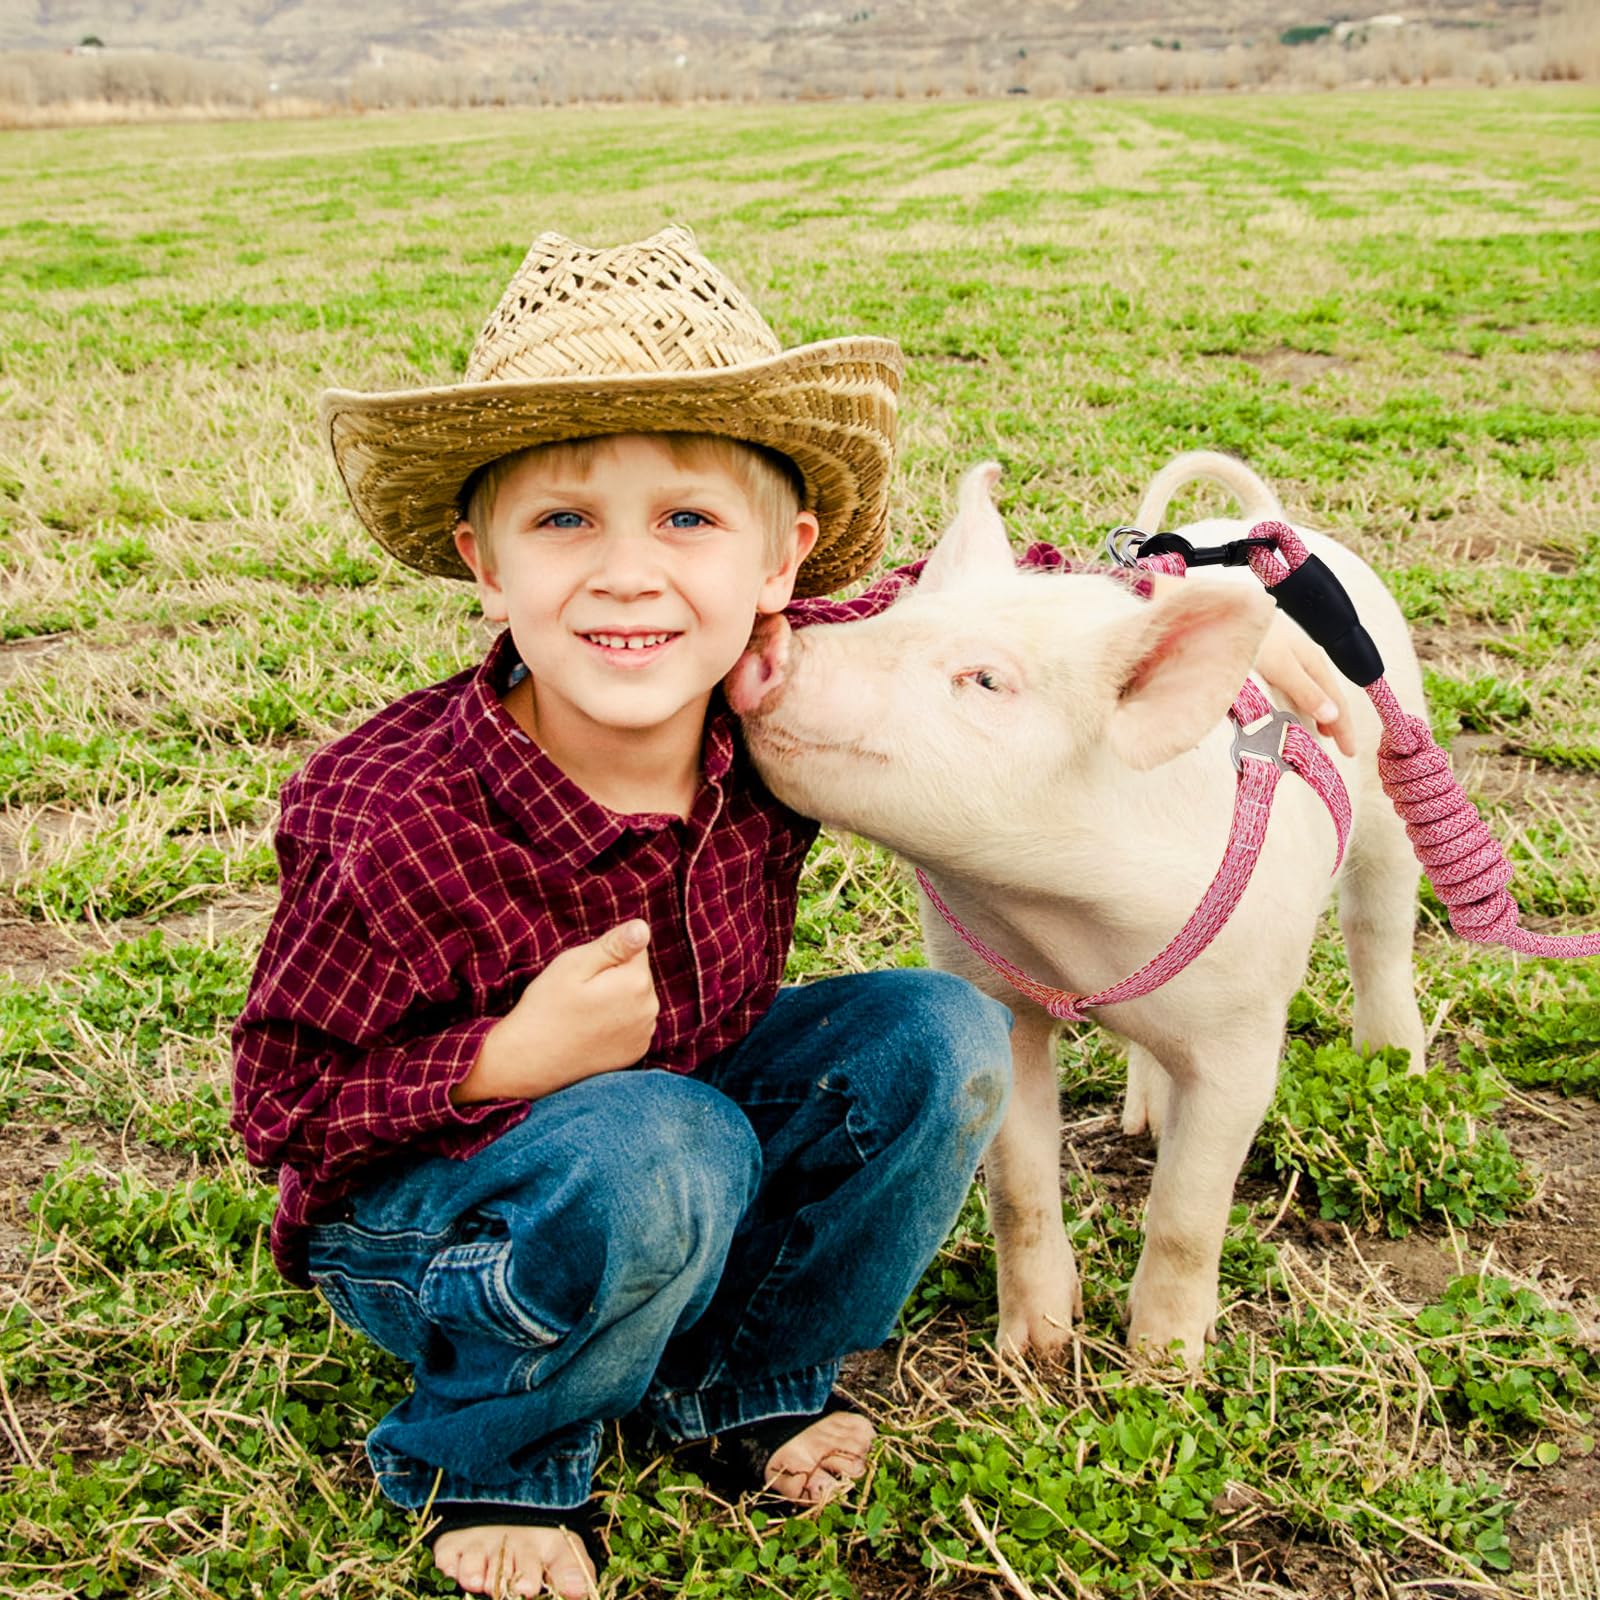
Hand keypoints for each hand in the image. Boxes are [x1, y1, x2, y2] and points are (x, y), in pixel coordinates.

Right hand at [450, 921, 658, 1103]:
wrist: (529, 1062)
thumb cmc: (547, 1007)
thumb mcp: (573, 965)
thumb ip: (613, 945)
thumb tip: (643, 928)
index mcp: (636, 981)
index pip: (635, 946)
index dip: (606, 954)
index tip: (583, 973)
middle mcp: (650, 1008)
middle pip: (637, 973)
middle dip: (613, 975)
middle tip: (579, 993)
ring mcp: (645, 1033)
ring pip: (635, 998)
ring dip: (616, 999)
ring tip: (582, 1013)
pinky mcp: (636, 1051)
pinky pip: (632, 1022)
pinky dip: (616, 1022)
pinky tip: (590, 1030)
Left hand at [1255, 615, 1355, 755]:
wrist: (1224, 609)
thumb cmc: (1254, 632)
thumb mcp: (1281, 666)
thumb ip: (1305, 690)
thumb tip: (1333, 716)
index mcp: (1312, 661)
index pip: (1336, 701)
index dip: (1344, 727)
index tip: (1350, 752)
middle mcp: (1303, 659)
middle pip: (1326, 696)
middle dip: (1335, 721)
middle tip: (1340, 748)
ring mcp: (1287, 658)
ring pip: (1309, 692)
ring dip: (1317, 713)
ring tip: (1321, 733)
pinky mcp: (1269, 659)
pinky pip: (1292, 687)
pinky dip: (1298, 704)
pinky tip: (1292, 708)